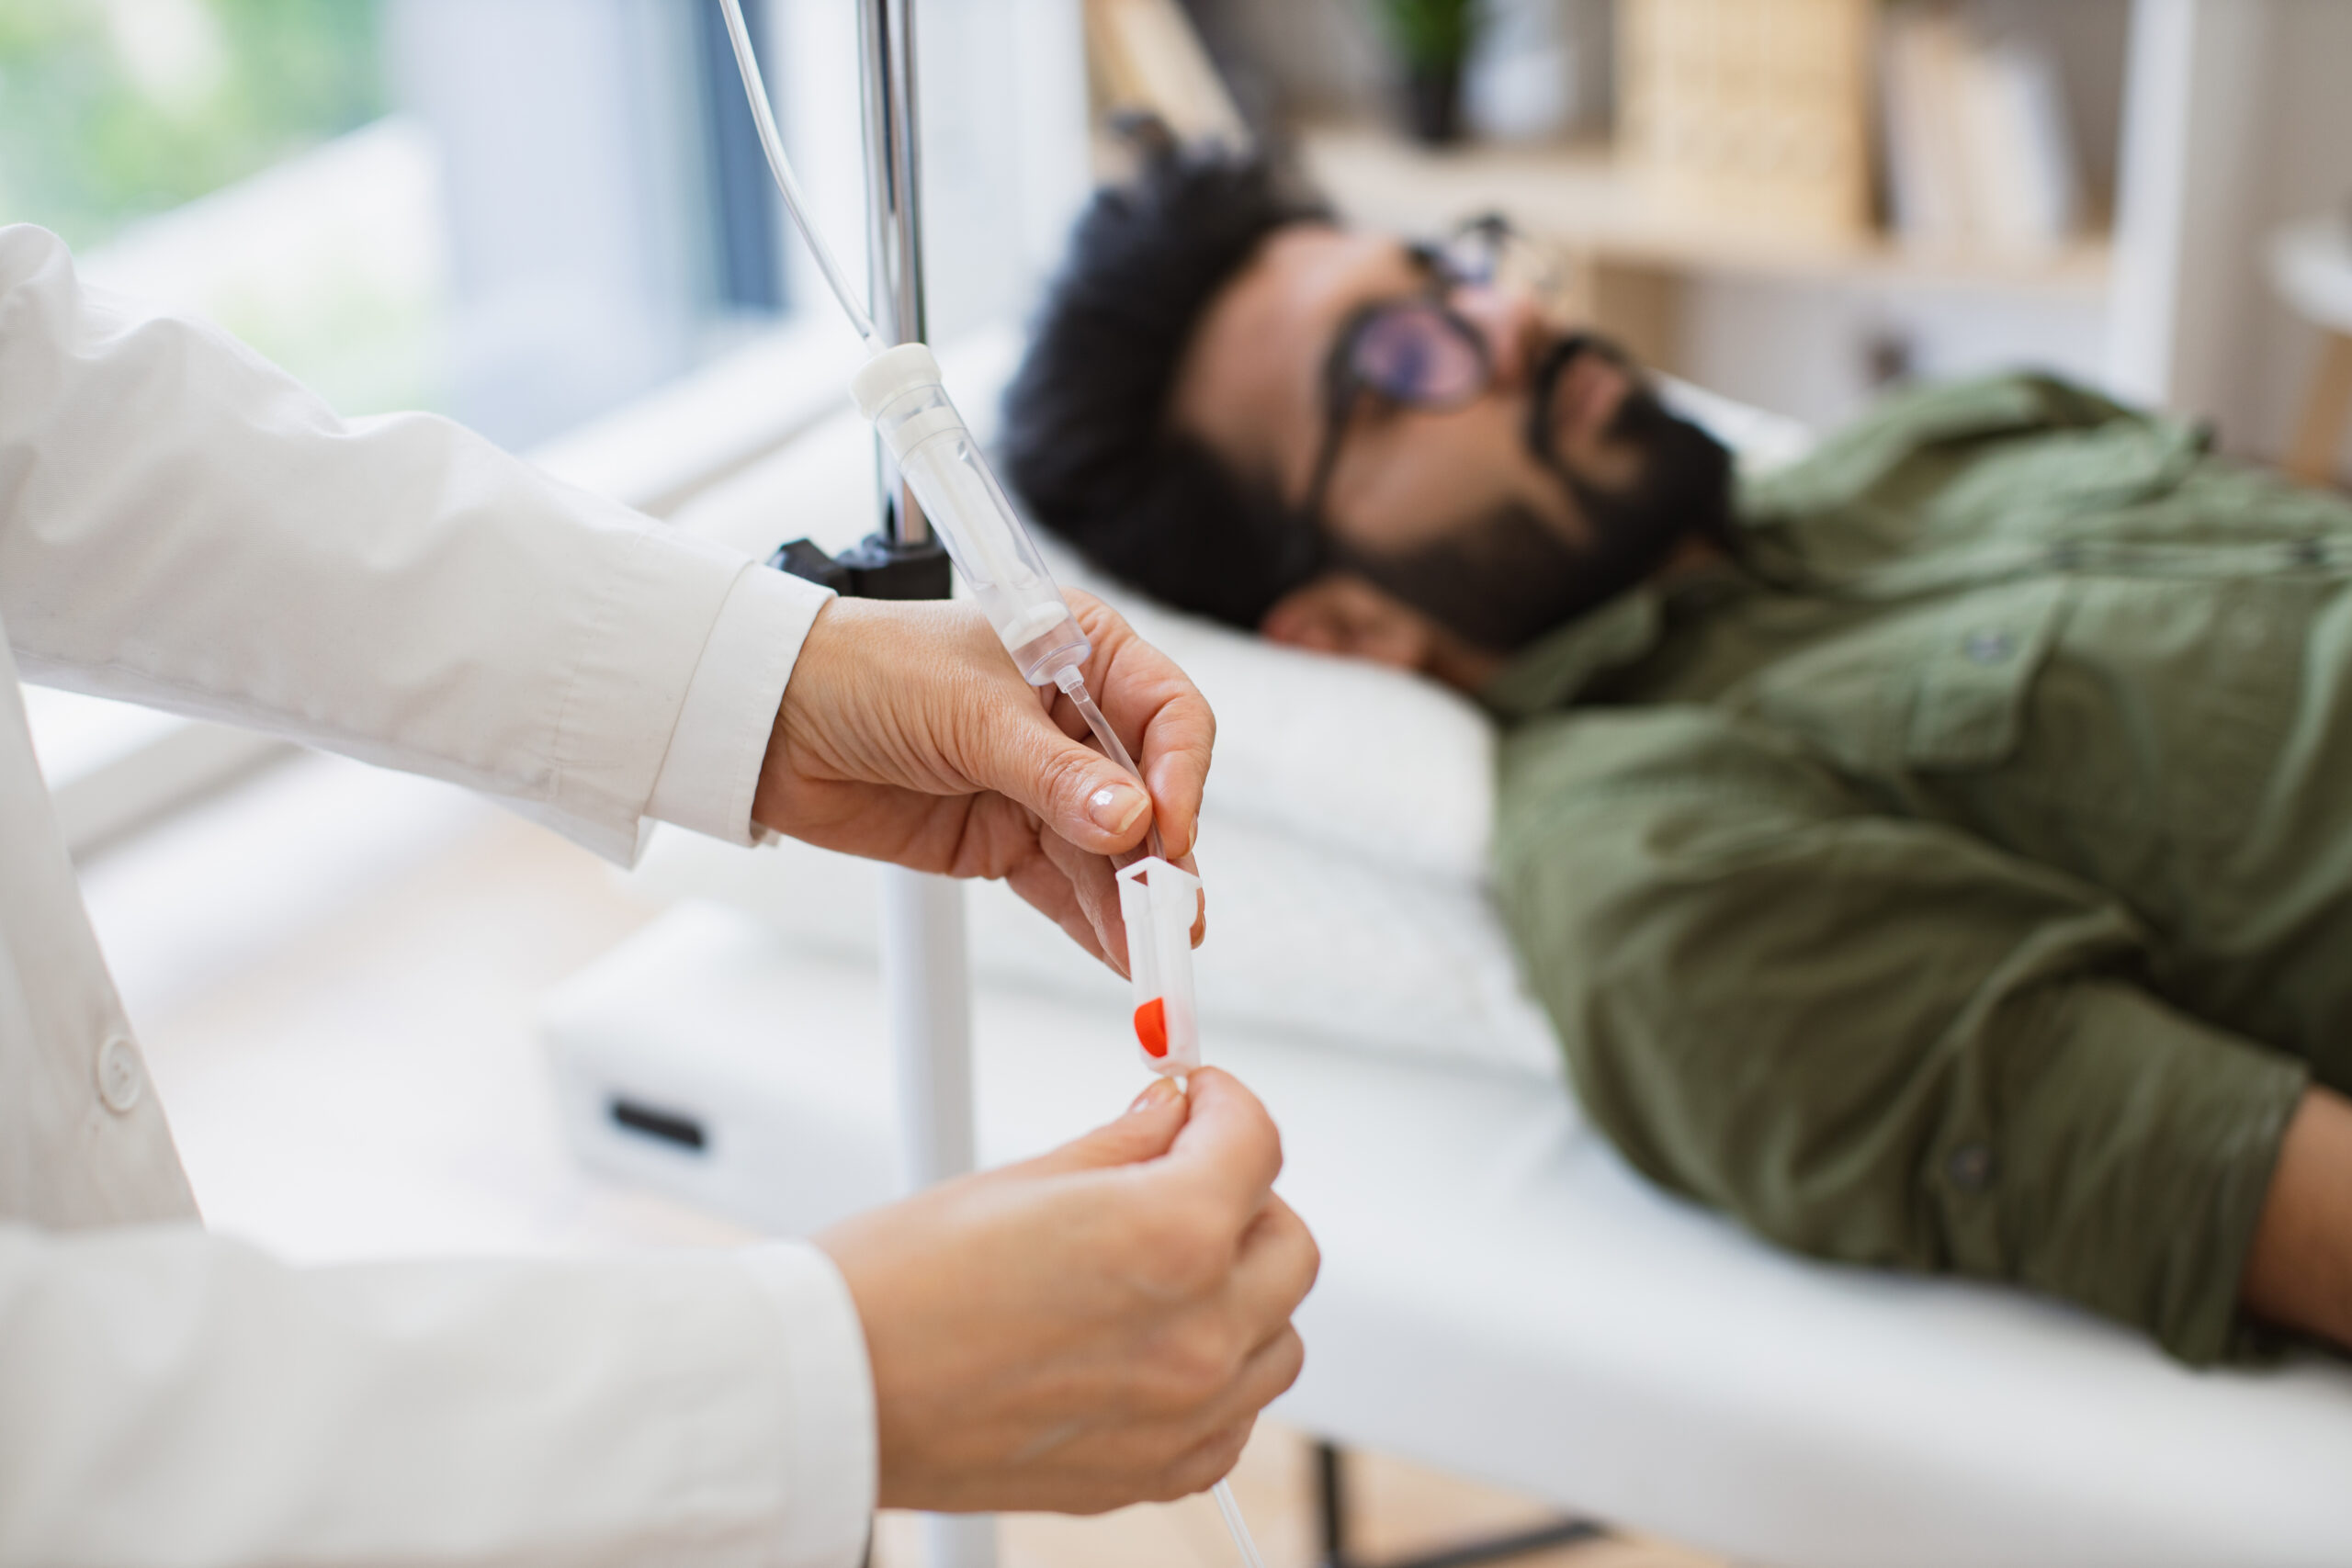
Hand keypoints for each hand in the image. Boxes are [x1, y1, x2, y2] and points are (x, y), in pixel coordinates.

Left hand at [754, 590, 1209, 969]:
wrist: (768, 721)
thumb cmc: (863, 671)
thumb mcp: (970, 714)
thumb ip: (1056, 775)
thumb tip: (1132, 821)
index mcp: (1081, 653)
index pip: (1167, 715)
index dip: (1180, 774)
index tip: (1170, 829)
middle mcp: (1072, 720)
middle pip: (1148, 796)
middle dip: (1161, 859)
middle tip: (1171, 917)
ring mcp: (1041, 785)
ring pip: (1111, 854)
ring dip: (1132, 906)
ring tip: (1150, 956)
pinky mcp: (1006, 840)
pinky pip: (1066, 887)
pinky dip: (1095, 923)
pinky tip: (1121, 955)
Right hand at [817, 1069, 1317, 1512]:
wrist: (836, 1393)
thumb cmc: (897, 1288)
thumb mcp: (1022, 1180)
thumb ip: (1124, 1147)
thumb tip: (1171, 1118)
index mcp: (1169, 1238)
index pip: (1258, 1144)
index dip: (1225, 1106)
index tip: (1199, 1104)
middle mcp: (1196, 1332)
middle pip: (1288, 1243)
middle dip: (1244, 1198)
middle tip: (1180, 1177)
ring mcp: (1184, 1413)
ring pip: (1278, 1335)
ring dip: (1241, 1290)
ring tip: (1163, 1268)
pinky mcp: (1156, 1472)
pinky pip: (1237, 1416)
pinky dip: (1218, 1376)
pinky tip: (1153, 1344)